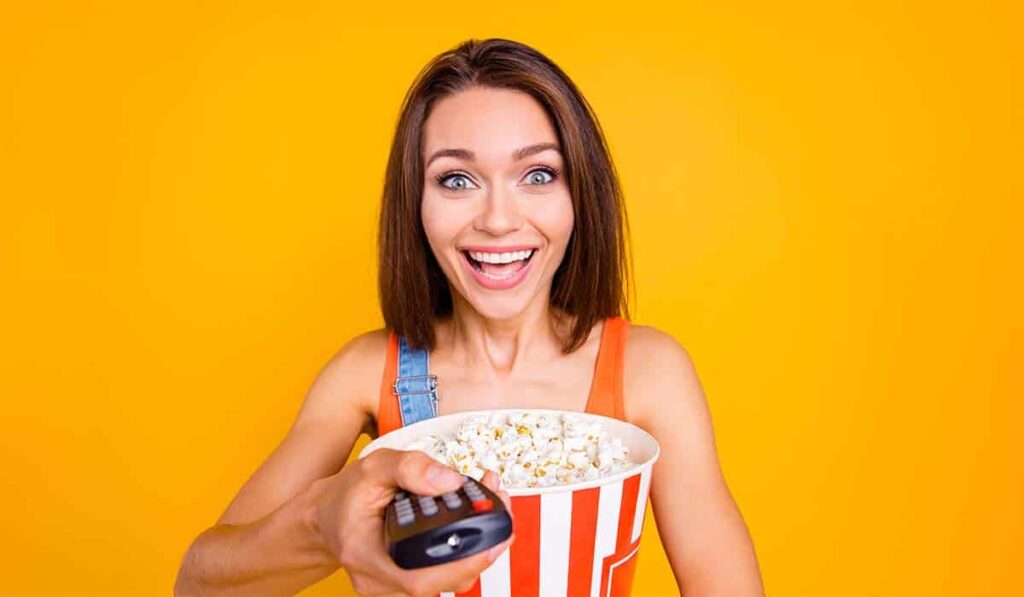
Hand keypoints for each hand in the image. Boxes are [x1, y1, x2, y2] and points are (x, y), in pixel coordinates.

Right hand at [309, 448, 512, 595]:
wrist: (329, 516)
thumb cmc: (347, 496)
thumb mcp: (372, 467)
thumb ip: (409, 467)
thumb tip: (449, 480)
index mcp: (367, 558)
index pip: (418, 579)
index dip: (462, 563)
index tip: (493, 540)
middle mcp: (382, 583)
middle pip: (445, 581)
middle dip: (483, 546)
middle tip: (502, 508)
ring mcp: (396, 588)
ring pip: (450, 578)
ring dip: (479, 544)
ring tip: (491, 502)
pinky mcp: (411, 582)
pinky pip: (446, 572)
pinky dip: (467, 545)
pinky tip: (476, 517)